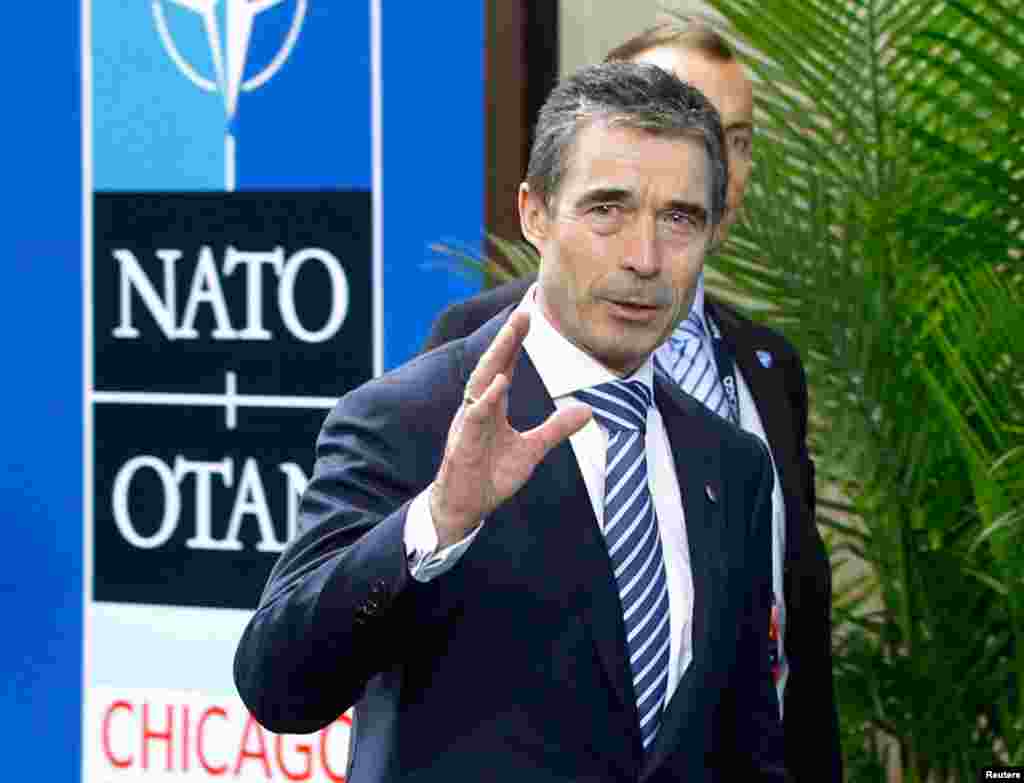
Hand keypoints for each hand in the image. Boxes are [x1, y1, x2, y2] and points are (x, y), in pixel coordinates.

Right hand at [429, 310, 591, 547]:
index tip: (529, 315)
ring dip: (497, 357)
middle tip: (523, 312)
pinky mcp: (463, 443)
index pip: (504, 367)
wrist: (466, 507)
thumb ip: (555, 429)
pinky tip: (499, 383)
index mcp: (492, 407)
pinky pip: (474, 416)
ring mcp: (468, 423)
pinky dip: (486, 399)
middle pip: (492, 366)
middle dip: (507, 339)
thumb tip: (587, 409)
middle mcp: (478, 408)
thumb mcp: (531, 450)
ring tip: (512, 334)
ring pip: (480, 383)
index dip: (515, 342)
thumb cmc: (490, 476)